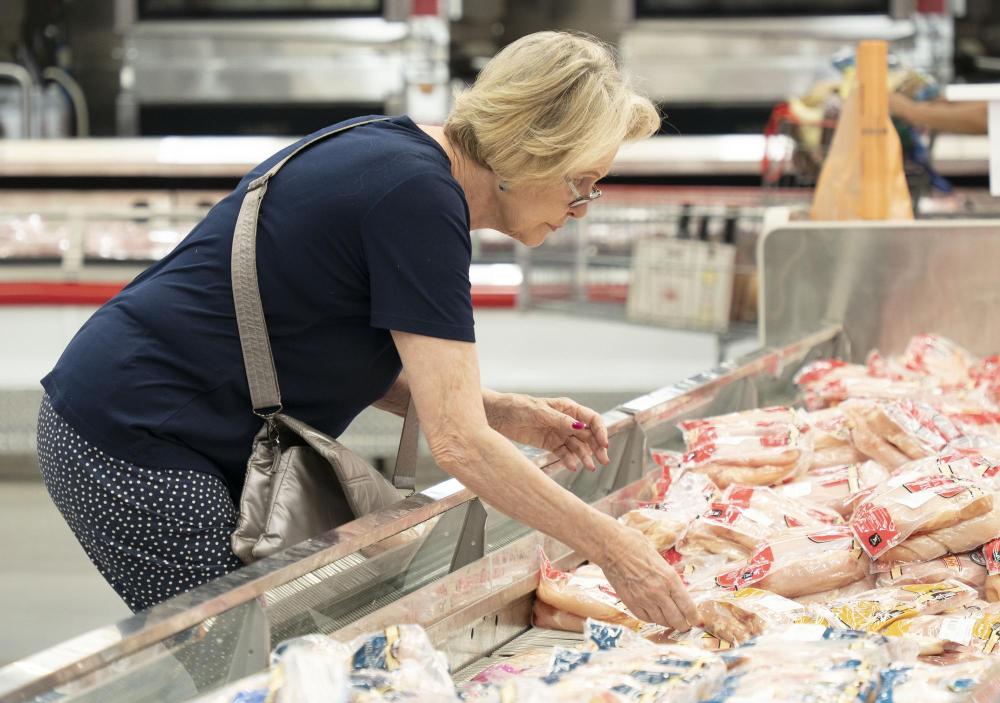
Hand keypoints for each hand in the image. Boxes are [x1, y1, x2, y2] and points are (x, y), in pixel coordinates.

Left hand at [484, 391, 610, 470]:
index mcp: (567, 408)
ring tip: (590, 467)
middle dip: (597, 447)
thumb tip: (580, 426)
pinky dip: (569, 460)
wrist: (497, 415)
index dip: (600, 431)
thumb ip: (559, 420)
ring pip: (577, 446)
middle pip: (588, 435)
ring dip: (585, 456)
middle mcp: (566, 421)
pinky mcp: (549, 443)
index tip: (604, 444)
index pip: (591, 419)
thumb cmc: (517, 406)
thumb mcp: (538, 411)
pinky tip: (572, 466)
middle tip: (604, 461)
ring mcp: (558, 433)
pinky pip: (563, 453)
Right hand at [598, 526, 698, 631]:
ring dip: (667, 622)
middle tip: (685, 626)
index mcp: (669, 578)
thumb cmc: (635, 545)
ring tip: (670, 621)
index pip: (687, 606)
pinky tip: (654, 615)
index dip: (694, 618)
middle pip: (676, 619)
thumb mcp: (660, 559)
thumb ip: (668, 576)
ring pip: (661, 621)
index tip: (697, 621)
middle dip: (683, 625)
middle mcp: (658, 592)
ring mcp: (643, 599)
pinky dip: (652, 619)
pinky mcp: (630, 602)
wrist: (611, 547)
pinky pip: (645, 618)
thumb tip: (676, 590)